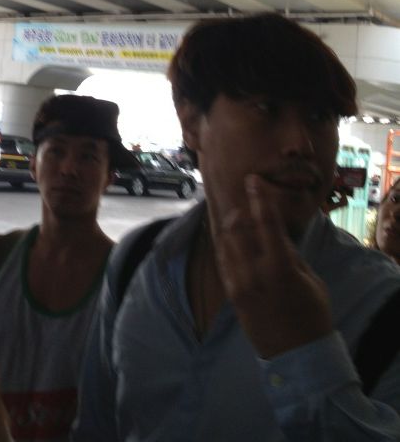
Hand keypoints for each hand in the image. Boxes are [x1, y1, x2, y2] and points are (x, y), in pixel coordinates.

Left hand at [213, 174, 332, 358]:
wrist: (297, 356)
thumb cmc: (313, 315)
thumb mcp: (310, 280)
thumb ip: (291, 255)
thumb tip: (276, 235)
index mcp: (280, 267)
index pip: (265, 223)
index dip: (259, 198)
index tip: (253, 179)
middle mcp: (254, 272)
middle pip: (236, 228)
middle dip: (239, 210)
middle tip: (244, 201)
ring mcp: (239, 283)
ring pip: (224, 242)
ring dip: (229, 225)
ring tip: (235, 216)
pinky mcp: (231, 294)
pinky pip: (222, 261)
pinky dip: (224, 244)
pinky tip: (228, 237)